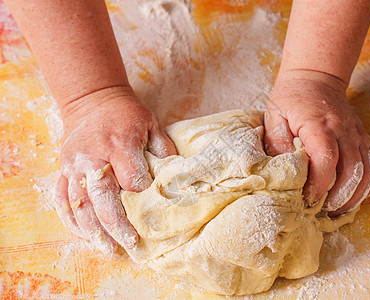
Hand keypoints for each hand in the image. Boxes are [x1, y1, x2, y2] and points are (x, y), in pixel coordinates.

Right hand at [53, 86, 176, 253]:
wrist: (92, 98)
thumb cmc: (127, 114)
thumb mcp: (151, 124)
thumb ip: (163, 150)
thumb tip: (176, 176)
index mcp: (119, 144)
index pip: (131, 179)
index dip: (142, 194)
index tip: (151, 205)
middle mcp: (93, 157)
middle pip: (103, 199)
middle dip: (117, 226)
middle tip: (131, 245)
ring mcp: (74, 165)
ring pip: (80, 204)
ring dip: (94, 230)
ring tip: (108, 249)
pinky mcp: (63, 169)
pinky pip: (62, 199)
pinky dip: (71, 220)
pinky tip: (85, 235)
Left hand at [264, 70, 369, 216]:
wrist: (315, 78)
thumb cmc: (291, 99)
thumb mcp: (274, 116)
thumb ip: (277, 143)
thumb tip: (285, 172)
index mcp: (319, 125)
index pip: (326, 159)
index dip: (319, 184)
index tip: (307, 198)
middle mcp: (344, 130)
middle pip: (353, 170)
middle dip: (340, 196)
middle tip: (323, 210)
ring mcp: (358, 134)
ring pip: (369, 170)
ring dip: (356, 195)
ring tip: (338, 208)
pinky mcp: (364, 138)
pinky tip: (357, 194)